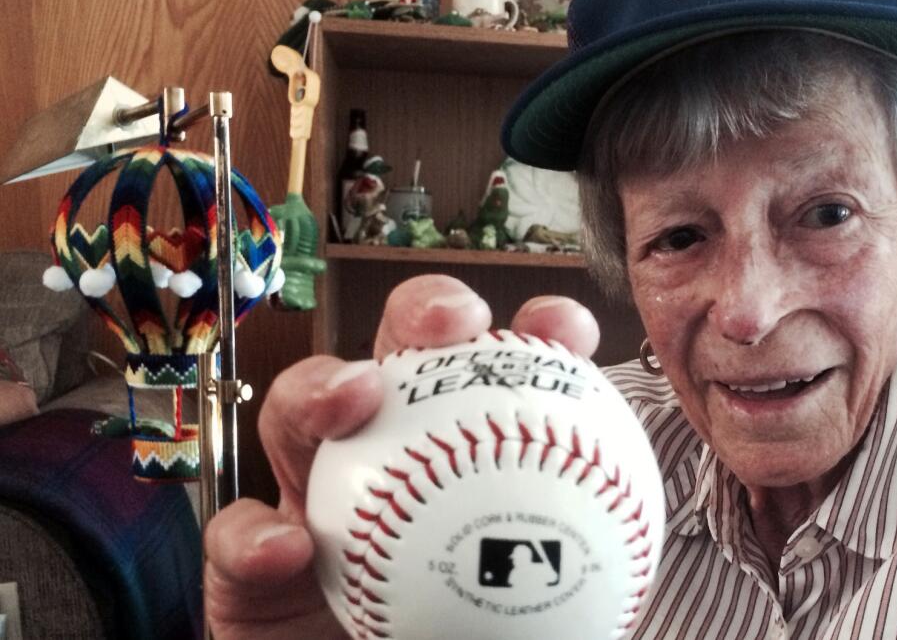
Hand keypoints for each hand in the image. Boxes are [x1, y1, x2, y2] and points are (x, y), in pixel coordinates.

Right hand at [203, 274, 598, 638]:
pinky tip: (288, 549)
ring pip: (297, 416)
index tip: (565, 332)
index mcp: (471, 461)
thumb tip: (637, 542)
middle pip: (400, 361)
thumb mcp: (550, 621)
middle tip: (455, 325)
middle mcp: (392, 464)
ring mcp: (317, 507)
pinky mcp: (250, 569)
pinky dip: (252, 537)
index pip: (504, 379)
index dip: (534, 336)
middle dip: (424, 313)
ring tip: (351, 397)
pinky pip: (234, 538)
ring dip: (318, 387)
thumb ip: (583, 581)